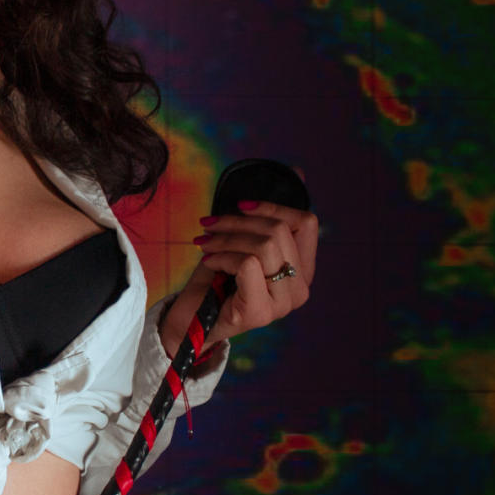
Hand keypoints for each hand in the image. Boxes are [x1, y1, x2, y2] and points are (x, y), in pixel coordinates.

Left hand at [161, 190, 319, 356]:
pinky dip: (222, 257)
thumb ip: (266, 215)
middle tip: (209, 226)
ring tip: (204, 244)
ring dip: (225, 239)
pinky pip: (248, 264)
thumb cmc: (216, 282)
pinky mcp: (260, 312)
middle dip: (237, 222)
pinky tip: (208, 262)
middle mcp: (300, 289)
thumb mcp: (241, 242)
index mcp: (302, 270)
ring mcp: (283, 303)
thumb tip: (299, 170)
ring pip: (263, 245)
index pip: (306, 223)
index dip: (273, 206)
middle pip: (278, 231)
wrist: (188, 324)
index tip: (240, 205)